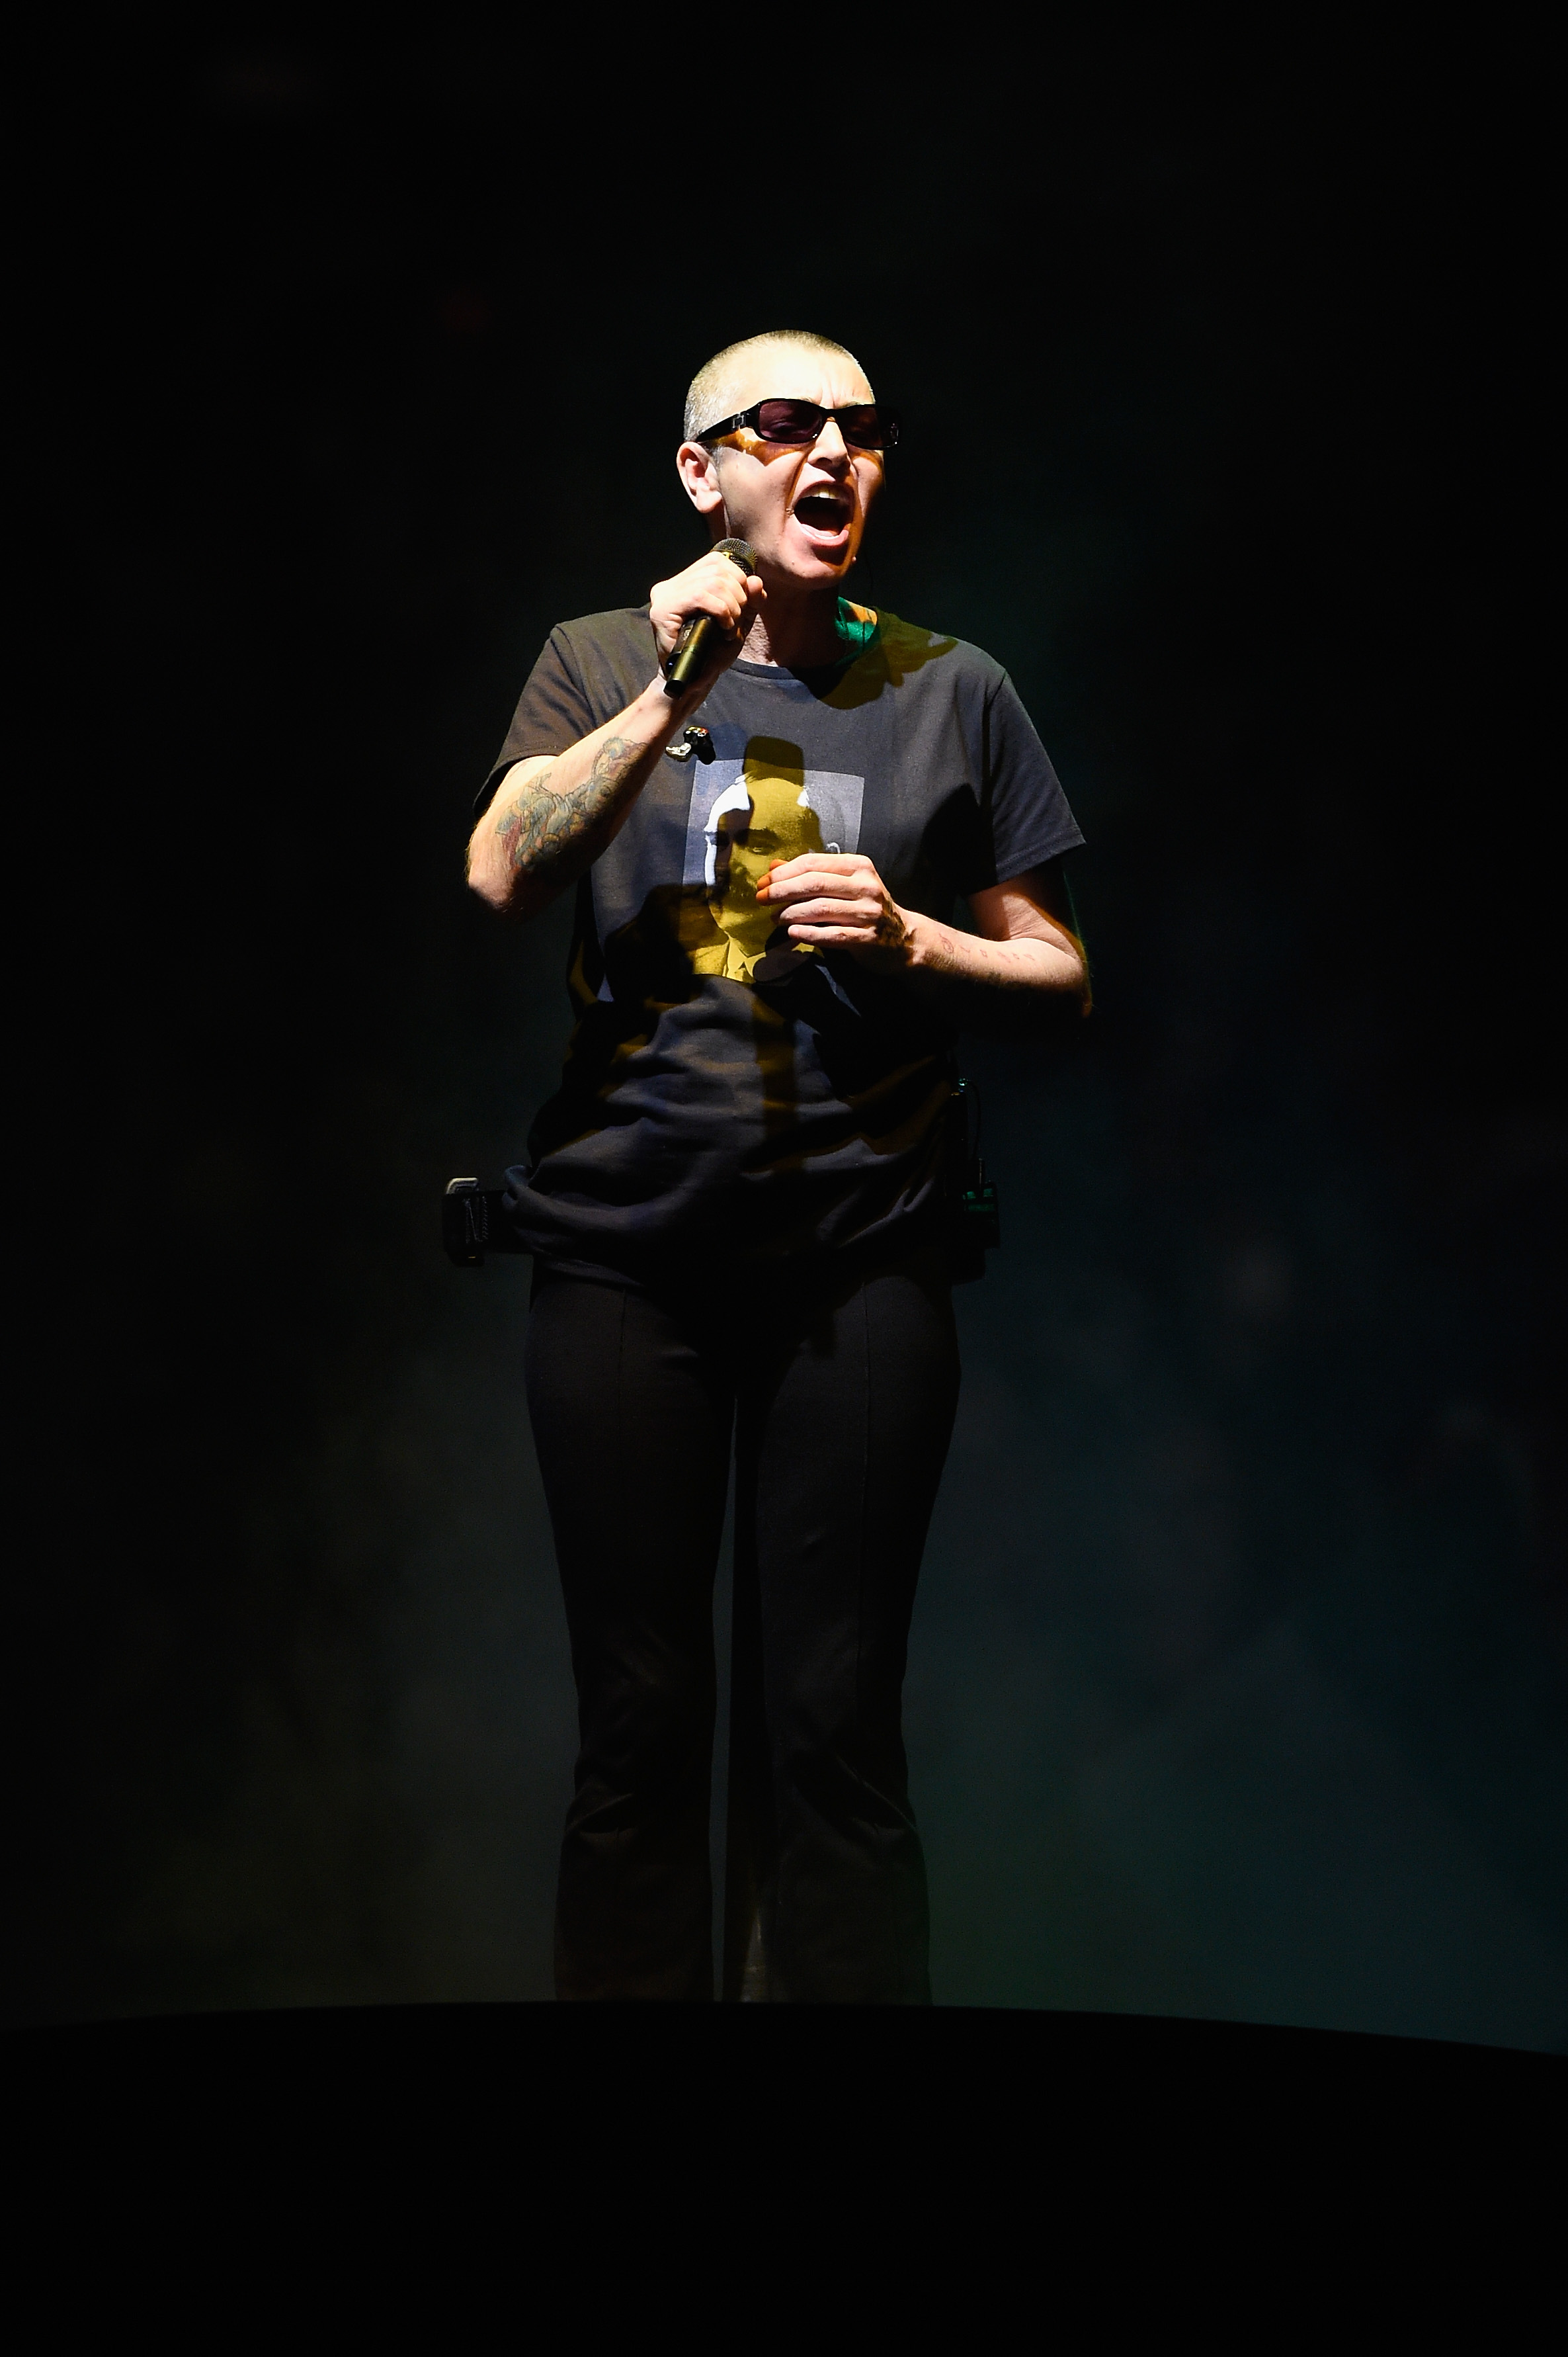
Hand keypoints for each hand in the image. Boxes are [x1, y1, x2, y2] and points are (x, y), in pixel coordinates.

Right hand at [649, 550, 765, 677]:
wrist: (694, 682)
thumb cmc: (713, 653)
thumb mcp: (738, 622)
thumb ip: (750, 601)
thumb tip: (755, 580)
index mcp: (685, 582)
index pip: (716, 561)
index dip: (738, 578)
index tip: (743, 604)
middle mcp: (671, 585)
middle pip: (717, 569)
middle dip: (738, 594)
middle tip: (737, 621)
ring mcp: (664, 596)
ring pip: (711, 581)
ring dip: (731, 606)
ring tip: (730, 628)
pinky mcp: (661, 610)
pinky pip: (699, 596)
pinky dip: (721, 611)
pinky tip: (724, 628)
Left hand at [755, 851, 916, 968]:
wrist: (904, 939)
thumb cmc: (866, 909)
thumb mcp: (844, 885)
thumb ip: (811, 875)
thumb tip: (774, 867)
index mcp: (858, 867)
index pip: (813, 863)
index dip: (784, 873)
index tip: (763, 883)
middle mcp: (865, 886)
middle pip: (815, 883)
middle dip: (782, 891)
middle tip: (761, 899)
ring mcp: (868, 913)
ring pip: (821, 908)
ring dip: (791, 913)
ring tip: (775, 918)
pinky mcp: (867, 938)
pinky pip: (832, 934)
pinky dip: (809, 933)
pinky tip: (792, 933)